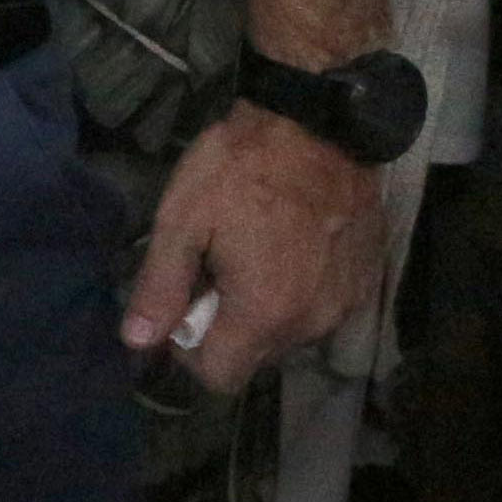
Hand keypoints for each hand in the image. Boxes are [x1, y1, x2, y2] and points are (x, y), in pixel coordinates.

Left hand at [125, 104, 385, 392]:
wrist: (318, 124)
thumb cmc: (240, 169)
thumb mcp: (182, 221)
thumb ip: (160, 287)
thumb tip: (135, 341)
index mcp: (264, 315)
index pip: (220, 377)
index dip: (189, 354)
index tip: (182, 307)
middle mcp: (312, 323)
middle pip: (255, 358)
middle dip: (225, 329)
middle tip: (212, 270)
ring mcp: (345, 304)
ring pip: (288, 335)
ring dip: (262, 311)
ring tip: (249, 253)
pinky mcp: (366, 281)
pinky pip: (319, 309)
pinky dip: (297, 292)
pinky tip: (285, 247)